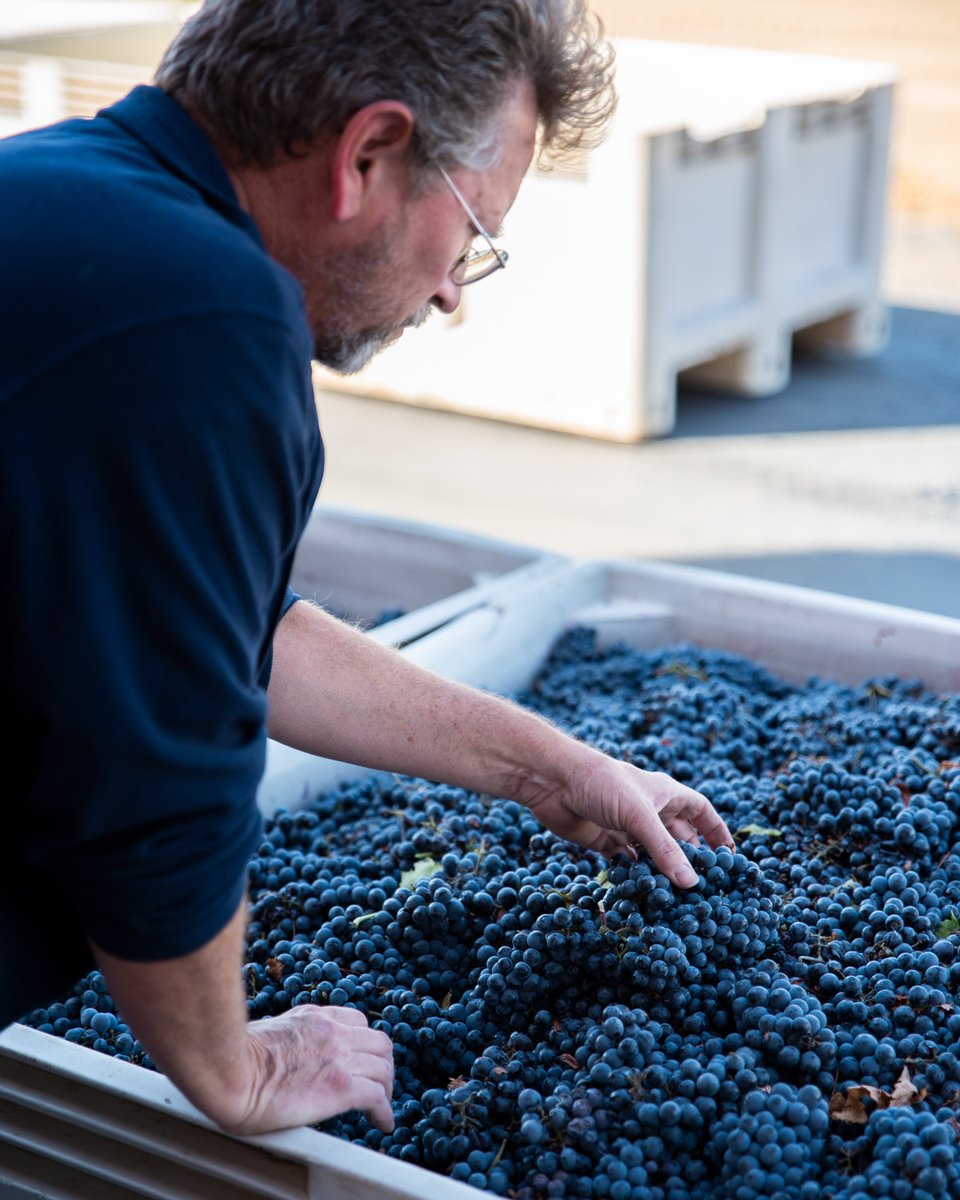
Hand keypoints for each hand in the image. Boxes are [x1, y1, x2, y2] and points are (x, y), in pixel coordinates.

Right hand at [220, 1005, 394, 1136]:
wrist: (230, 1071)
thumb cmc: (233, 1057)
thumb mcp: (267, 1030)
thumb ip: (285, 1037)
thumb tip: (279, 1053)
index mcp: (315, 1017)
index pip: (356, 1021)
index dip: (364, 1043)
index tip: (363, 1060)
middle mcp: (333, 1032)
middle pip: (378, 1043)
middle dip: (383, 1064)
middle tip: (378, 1084)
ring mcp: (340, 1057)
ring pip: (383, 1068)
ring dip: (387, 1089)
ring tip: (382, 1107)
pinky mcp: (341, 1086)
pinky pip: (377, 1097)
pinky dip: (385, 1112)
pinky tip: (383, 1123)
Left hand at [522, 752, 734, 887]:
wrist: (552, 781)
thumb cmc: (601, 784)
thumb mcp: (638, 816)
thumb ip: (664, 850)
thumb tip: (691, 883)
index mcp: (665, 793)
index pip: (701, 811)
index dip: (716, 831)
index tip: (729, 856)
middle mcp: (648, 809)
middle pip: (678, 836)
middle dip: (689, 858)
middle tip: (702, 887)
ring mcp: (625, 824)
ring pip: (651, 853)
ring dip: (660, 871)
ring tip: (674, 897)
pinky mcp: (603, 839)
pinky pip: (625, 862)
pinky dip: (633, 875)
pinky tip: (639, 891)